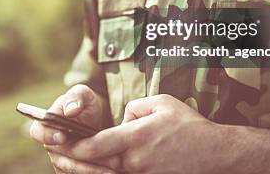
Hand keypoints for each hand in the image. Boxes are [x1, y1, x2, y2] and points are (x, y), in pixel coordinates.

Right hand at [29, 84, 121, 173]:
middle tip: (100, 158)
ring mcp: (59, 160)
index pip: (38, 132)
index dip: (48, 135)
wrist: (95, 122)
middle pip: (58, 158)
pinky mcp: (70, 171)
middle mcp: (50, 145)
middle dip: (78, 160)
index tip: (63, 137)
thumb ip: (76, 97)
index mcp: (45, 124)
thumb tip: (70, 110)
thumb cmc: (85, 104)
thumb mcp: (83, 95)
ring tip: (111, 169)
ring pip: (70, 170)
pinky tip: (110, 172)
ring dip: (90, 171)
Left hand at [47, 94, 224, 173]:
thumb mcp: (160, 102)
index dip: (74, 145)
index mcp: (136, 137)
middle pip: (96, 164)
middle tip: (54, 154)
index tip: (58, 141)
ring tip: (67, 163)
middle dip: (72, 160)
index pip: (97, 145)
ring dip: (85, 170)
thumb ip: (132, 108)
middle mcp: (136, 161)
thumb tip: (120, 121)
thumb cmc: (188, 124)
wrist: (215, 153)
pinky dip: (104, 173)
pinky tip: (92, 169)